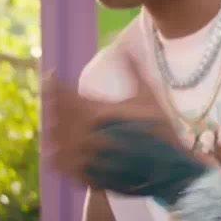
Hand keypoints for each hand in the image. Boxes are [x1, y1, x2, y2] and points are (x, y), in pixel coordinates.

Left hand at [44, 54, 208, 205]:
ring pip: (53, 141)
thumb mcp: (149, 94)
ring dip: (52, 129)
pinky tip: (60, 147)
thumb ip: (132, 68)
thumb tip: (122, 44)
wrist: (170, 168)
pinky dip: (56, 154)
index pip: (62, 94)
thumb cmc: (161, 130)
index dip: (52, 82)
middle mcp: (85, 135)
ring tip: (57, 122)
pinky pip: (59, 166)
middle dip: (52, 104)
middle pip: (54, 116)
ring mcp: (84, 158)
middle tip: (55, 97)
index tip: (51, 74)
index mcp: (97, 113)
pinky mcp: (85, 176)